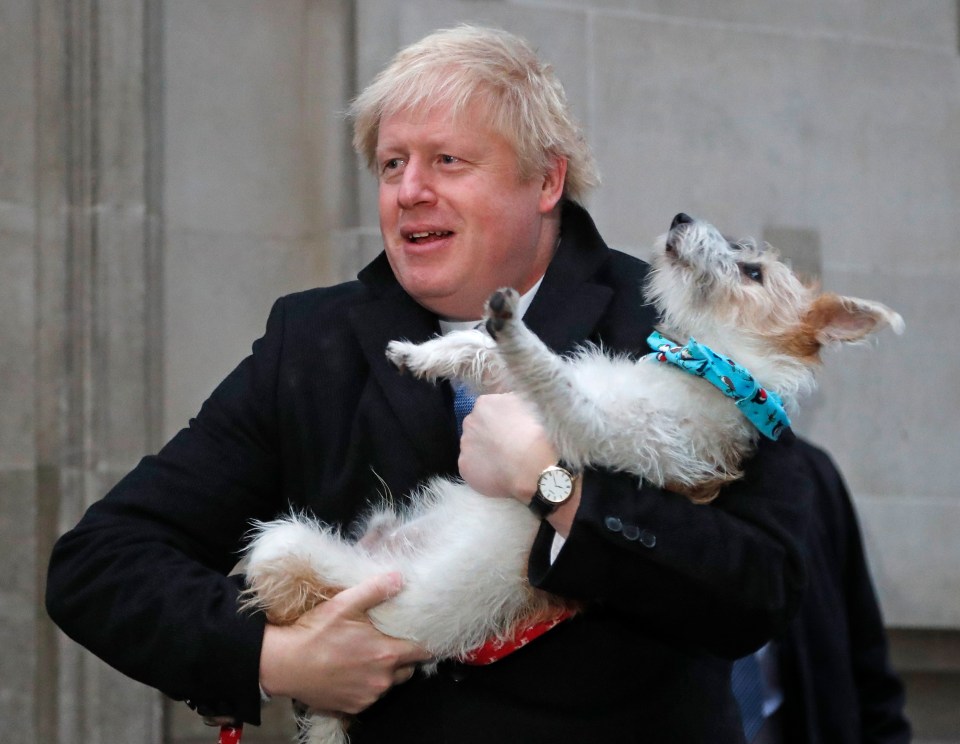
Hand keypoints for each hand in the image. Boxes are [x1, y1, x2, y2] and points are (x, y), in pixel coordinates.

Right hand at [259, 572, 431, 713]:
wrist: (284, 664)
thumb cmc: (314, 634)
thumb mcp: (344, 604)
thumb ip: (376, 590)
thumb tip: (399, 578)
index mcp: (386, 654)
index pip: (423, 652)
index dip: (424, 642)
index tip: (421, 635)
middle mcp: (382, 680)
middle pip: (408, 669)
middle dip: (402, 656)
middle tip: (388, 642)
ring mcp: (368, 696)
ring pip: (389, 684)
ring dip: (384, 672)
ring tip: (366, 656)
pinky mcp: (353, 708)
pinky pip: (370, 696)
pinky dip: (366, 685)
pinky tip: (351, 671)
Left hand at [459, 393, 556, 500]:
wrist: (532, 466)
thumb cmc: (536, 432)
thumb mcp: (531, 403)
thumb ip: (513, 401)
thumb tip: (510, 404)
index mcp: (485, 403)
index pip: (489, 409)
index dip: (501, 420)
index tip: (512, 429)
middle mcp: (470, 421)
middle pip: (478, 427)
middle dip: (489, 435)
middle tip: (508, 446)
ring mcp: (465, 444)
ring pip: (474, 447)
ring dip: (485, 452)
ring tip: (504, 463)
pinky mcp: (464, 466)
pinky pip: (473, 467)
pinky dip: (483, 470)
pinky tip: (498, 475)